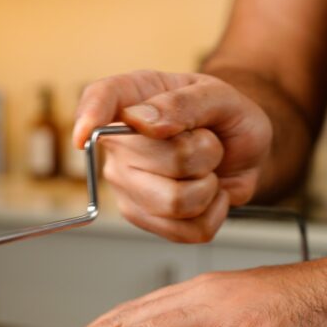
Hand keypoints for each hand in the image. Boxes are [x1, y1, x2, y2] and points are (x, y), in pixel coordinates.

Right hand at [72, 70, 271, 242]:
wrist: (242, 149)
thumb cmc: (223, 116)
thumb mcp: (217, 95)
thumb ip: (183, 103)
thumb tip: (141, 121)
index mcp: (133, 97)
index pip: (100, 97)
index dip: (89, 115)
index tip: (84, 136)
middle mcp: (119, 142)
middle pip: (164, 160)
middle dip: (205, 153)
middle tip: (207, 140)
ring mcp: (125, 184)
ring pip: (175, 202)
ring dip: (209, 187)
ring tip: (206, 168)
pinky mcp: (142, 217)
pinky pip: (186, 231)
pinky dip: (214, 213)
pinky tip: (209, 193)